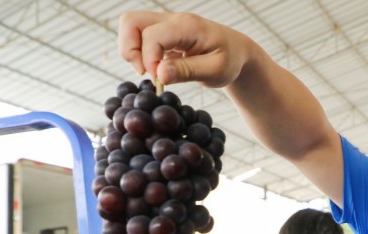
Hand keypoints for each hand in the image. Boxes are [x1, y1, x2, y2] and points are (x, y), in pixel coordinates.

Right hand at [118, 11, 250, 87]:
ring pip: (130, 25)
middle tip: (146, 72)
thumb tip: (160, 74)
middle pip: (131, 21)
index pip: (153, 36)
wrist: (237, 52)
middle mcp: (173, 19)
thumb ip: (187, 71)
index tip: (161, 80)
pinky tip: (156, 68)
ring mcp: (166, 23)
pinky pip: (138, 35)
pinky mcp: (162, 32)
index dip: (150, 61)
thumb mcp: (215, 71)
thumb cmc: (230, 61)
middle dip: (130, 50)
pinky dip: (139, 52)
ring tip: (150, 70)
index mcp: (187, 26)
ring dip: (131, 50)